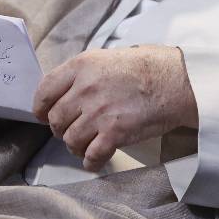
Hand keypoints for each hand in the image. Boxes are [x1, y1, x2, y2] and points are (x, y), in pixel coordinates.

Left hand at [31, 46, 197, 171]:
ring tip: (86, 144)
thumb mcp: (108, 58)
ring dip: (76, 146)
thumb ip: (84, 74)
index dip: (40, 107)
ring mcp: (98, 112)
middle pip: (55, 119)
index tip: (43, 115)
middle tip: (72, 130)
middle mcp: (85, 89)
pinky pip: (91, 156)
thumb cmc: (147, 67)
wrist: (177, 81)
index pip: (45, 90)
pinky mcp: (114, 133)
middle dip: (61, 129)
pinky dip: (91, 161)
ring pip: (70, 140)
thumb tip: (66, 92)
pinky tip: (96, 159)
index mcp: (81, 66)